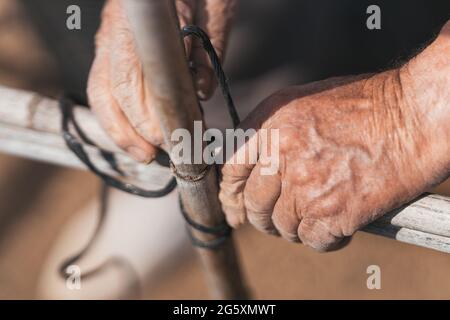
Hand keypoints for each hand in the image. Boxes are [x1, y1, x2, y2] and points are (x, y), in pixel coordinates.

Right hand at [87, 0, 235, 161]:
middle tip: (154, 154)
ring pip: (101, 90)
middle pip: (109, 90)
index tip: (165, 138)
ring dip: (118, 128)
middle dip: (131, 130)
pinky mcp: (111, 45)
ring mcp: (109, 37)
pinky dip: (116, 113)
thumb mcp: (216, 9)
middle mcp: (115, 29)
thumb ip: (207, 49)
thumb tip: (201, 94)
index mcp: (138, 20)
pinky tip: (134, 133)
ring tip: (142, 153)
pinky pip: (104, 85)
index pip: (129, 78)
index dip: (144, 116)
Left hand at [219, 23, 449, 250]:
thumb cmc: (368, 104)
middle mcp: (281, 154)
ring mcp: (305, 186)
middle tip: (275, 221)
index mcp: (270, 124)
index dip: (230, 193)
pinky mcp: (333, 213)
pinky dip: (323, 239)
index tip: (233, 208)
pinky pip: (312, 240)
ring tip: (315, 218)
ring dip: (294, 228)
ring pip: (282, 226)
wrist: (415, 114)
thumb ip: (274, 132)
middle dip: (262, 217)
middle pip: (254, 204)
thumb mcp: (306, 102)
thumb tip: (257, 165)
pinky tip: (338, 226)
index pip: (232, 169)